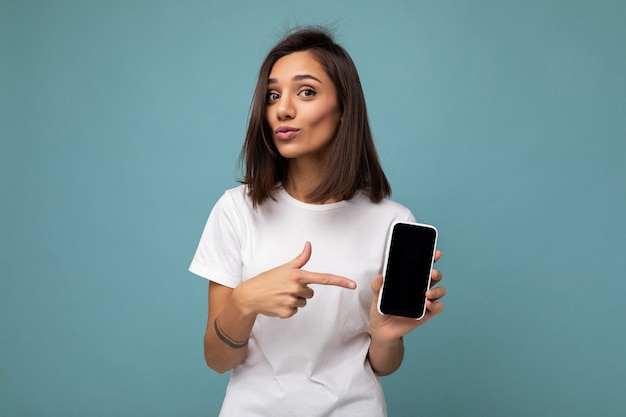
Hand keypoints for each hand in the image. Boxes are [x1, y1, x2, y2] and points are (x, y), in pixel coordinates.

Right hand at [233, 242, 355, 318]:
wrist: (250, 295)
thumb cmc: (268, 280)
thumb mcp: (284, 267)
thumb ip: (301, 259)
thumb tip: (309, 245)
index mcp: (297, 275)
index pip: (323, 278)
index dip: (340, 281)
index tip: (353, 285)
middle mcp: (296, 288)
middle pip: (311, 293)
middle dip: (301, 291)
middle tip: (286, 288)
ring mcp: (291, 301)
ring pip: (304, 302)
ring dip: (294, 300)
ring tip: (281, 295)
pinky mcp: (287, 312)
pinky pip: (296, 311)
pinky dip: (288, 308)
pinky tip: (278, 303)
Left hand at [369, 250, 445, 341]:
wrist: (382, 330)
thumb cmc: (381, 311)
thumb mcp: (377, 297)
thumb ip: (377, 287)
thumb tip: (380, 276)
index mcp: (410, 282)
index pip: (422, 268)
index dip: (431, 259)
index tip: (436, 254)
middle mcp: (419, 289)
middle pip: (435, 277)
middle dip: (436, 273)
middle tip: (432, 273)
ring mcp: (424, 301)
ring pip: (440, 291)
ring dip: (437, 290)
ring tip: (427, 293)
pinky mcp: (426, 314)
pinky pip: (438, 307)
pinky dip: (436, 305)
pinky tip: (428, 305)